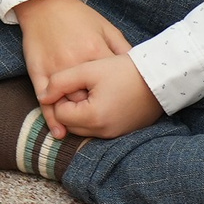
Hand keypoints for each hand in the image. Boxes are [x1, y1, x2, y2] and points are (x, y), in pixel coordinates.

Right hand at [11, 0, 133, 135]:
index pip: (110, 85)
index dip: (117, 100)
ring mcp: (55, 67)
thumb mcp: (107, 28)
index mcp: (96, 52)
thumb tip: (138, 70)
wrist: (45, 3)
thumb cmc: (79, 17)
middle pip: (89, 98)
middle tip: (105, 121)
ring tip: (86, 128)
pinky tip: (60, 132)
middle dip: (98, 110)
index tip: (122, 107)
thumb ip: (123, 49)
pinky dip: (52, 118)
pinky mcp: (38, 70)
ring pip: (67, 102)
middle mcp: (75, 61)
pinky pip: (45, 99)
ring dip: (76, 118)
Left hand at [36, 52, 162, 139]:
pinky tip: (101, 97)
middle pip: (70, 124)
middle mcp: (104, 132)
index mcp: (93, 117)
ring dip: (80, 112)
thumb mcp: (89, 69)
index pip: (59, 113)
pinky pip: (99, 127)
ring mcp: (115, 134)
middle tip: (80, 85)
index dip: (61, 95)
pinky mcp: (124, 131)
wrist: (160, 78)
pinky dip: (94, 116)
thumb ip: (60, 82)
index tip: (72, 80)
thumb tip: (43, 96)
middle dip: (69, 106)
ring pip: (83, 127)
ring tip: (91, 90)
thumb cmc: (124, 70)